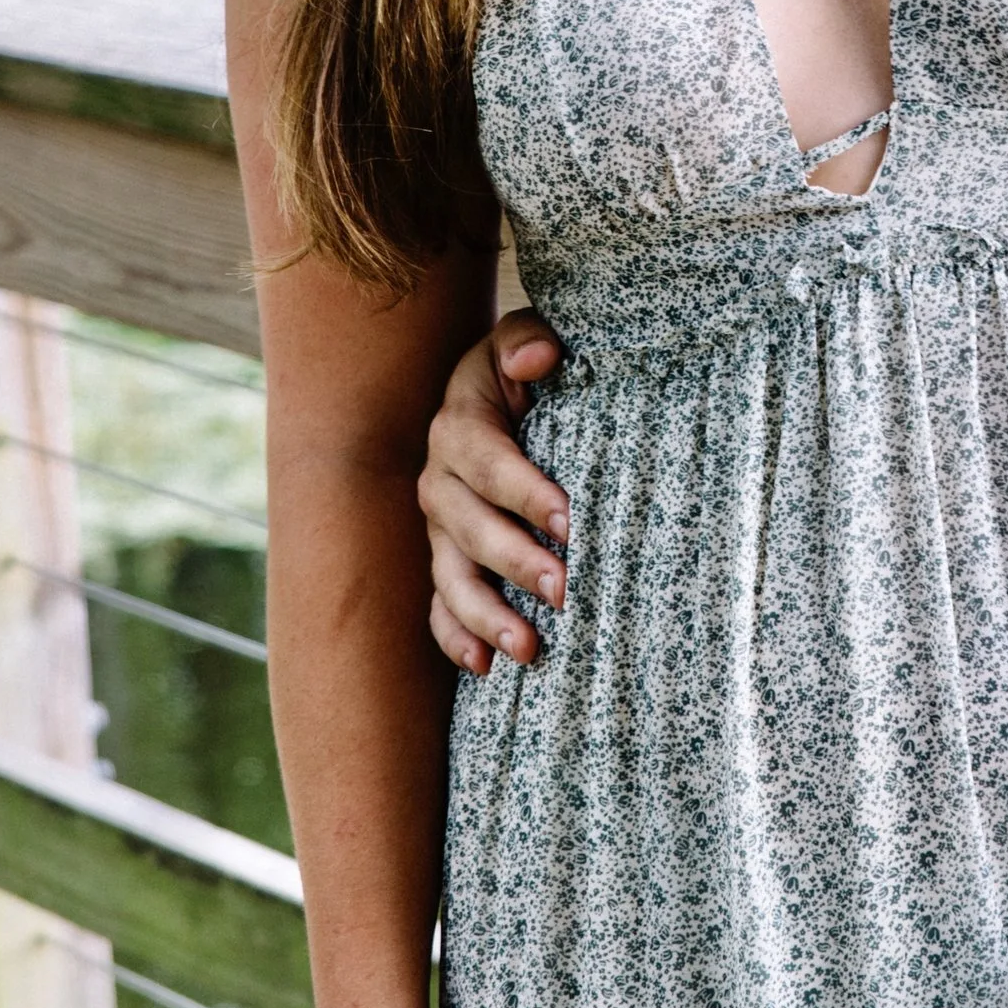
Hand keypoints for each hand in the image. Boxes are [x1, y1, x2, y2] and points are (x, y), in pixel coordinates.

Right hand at [421, 311, 569, 672]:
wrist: (498, 397)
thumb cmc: (526, 370)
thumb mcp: (524, 341)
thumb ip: (529, 341)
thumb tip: (538, 358)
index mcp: (459, 428)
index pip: (488, 465)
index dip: (525, 494)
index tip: (569, 522)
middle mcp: (440, 482)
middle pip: (469, 530)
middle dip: (515, 563)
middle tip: (564, 591)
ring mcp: (439, 529)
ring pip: (451, 578)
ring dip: (486, 617)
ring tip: (528, 649)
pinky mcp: (446, 560)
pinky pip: (439, 606)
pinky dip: (457, 638)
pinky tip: (486, 666)